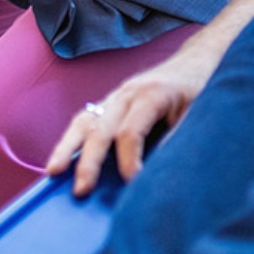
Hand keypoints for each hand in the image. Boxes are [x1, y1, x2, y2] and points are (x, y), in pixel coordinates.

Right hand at [46, 44, 220, 195]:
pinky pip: (85, 120)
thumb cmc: (199, 90)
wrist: (196, 62)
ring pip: (85, 121)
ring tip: (54, 173)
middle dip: (89, 161)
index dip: (129, 161)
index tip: (133, 184)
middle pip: (102, 128)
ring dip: (67, 148)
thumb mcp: (199, 114)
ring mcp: (116, 96)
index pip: (131, 132)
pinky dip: (71, 140)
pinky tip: (60, 161)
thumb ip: (177, 140)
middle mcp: (128, 93)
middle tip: (81, 190)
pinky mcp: (110, 102)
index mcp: (152, 94)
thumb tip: (157, 175)